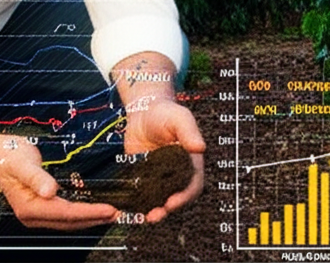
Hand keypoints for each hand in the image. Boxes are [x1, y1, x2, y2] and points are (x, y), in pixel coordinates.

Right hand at [0, 141, 119, 230]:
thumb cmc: (9, 155)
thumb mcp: (23, 163)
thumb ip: (37, 177)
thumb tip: (51, 192)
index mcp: (29, 208)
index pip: (66, 214)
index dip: (89, 213)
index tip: (109, 209)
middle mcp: (32, 215)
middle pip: (69, 222)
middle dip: (94, 219)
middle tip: (117, 214)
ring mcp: (35, 214)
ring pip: (68, 222)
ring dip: (89, 219)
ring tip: (110, 214)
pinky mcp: (39, 208)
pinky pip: (64, 215)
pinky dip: (80, 214)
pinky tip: (92, 210)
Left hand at [122, 97, 205, 222]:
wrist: (143, 111)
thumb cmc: (165, 113)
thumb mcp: (179, 118)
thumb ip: (189, 132)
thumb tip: (200, 147)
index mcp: (191, 163)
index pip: (192, 186)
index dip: (184, 197)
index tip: (172, 203)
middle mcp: (177, 174)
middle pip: (176, 198)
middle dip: (167, 210)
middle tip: (154, 216)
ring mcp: (160, 178)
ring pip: (159, 200)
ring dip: (153, 210)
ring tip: (144, 217)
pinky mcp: (143, 177)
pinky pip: (142, 193)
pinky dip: (137, 203)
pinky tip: (129, 208)